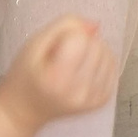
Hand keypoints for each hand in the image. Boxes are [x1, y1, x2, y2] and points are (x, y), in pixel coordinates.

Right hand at [0, 18, 117, 129]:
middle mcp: (78, 93)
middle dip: (82, 43)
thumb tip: (95, 25)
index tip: (53, 49)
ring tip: (72, 64)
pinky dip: (100, 64)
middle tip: (62, 57)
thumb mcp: (34, 44)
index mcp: (56, 80)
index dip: (67, 36)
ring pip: (109, 55)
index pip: (81, 39)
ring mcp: (92, 100)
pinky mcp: (102, 101)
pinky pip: (113, 69)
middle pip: (97, 46)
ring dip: (94, 52)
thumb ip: (64, 26)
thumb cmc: (26, 75)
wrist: (24, 110)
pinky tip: (83, 71)